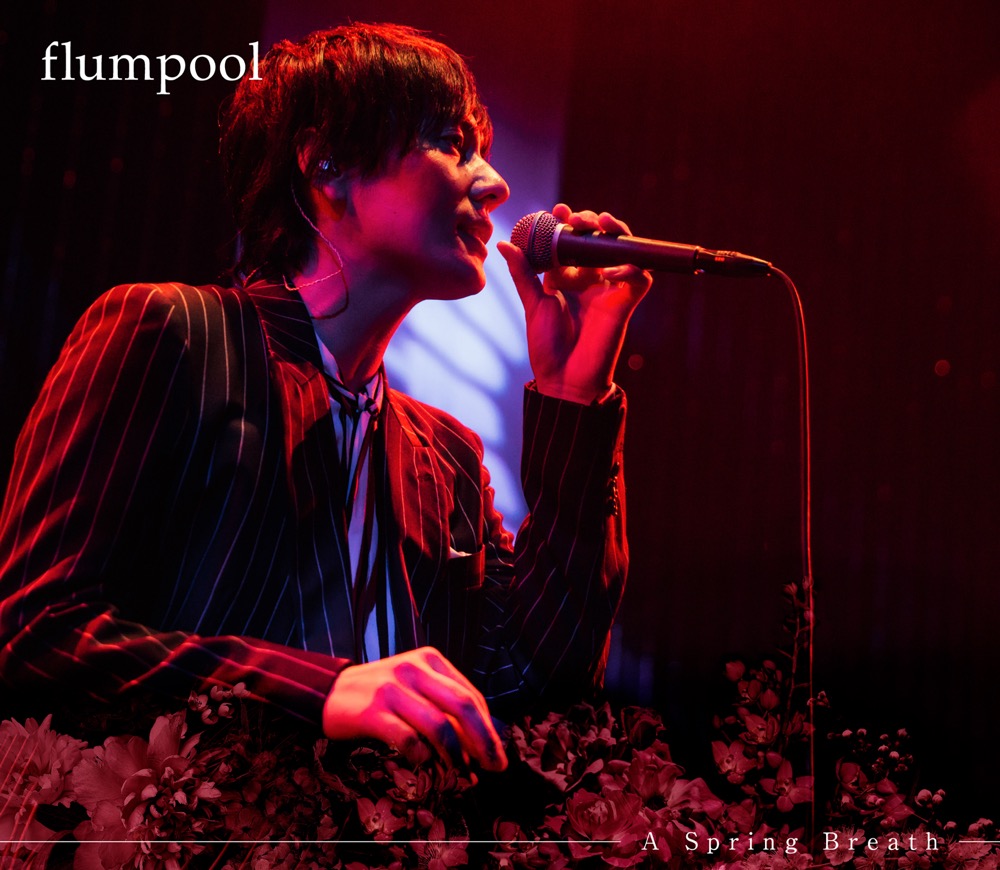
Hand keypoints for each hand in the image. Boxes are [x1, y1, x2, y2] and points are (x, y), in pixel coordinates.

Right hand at [322, 646, 506, 770]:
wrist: (330, 692)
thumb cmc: (382, 692)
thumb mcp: (415, 686)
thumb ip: (444, 704)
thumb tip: (480, 743)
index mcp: (430, 660)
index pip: (470, 695)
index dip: (488, 728)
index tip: (496, 754)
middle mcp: (414, 669)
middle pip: (462, 706)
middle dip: (484, 741)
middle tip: (494, 767)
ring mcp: (392, 688)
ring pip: (439, 725)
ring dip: (456, 756)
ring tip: (462, 774)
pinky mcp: (372, 711)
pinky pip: (408, 739)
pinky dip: (422, 756)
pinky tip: (425, 763)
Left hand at [498, 203, 651, 403]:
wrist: (563, 378)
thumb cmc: (547, 345)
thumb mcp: (533, 304)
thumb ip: (523, 273)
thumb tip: (505, 243)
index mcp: (568, 277)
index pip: (573, 240)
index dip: (568, 222)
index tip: (557, 210)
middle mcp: (591, 279)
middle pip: (599, 239)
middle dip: (592, 221)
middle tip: (579, 218)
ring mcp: (610, 290)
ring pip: (623, 251)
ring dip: (616, 233)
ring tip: (601, 224)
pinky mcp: (625, 304)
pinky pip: (639, 278)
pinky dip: (631, 267)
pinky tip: (611, 269)